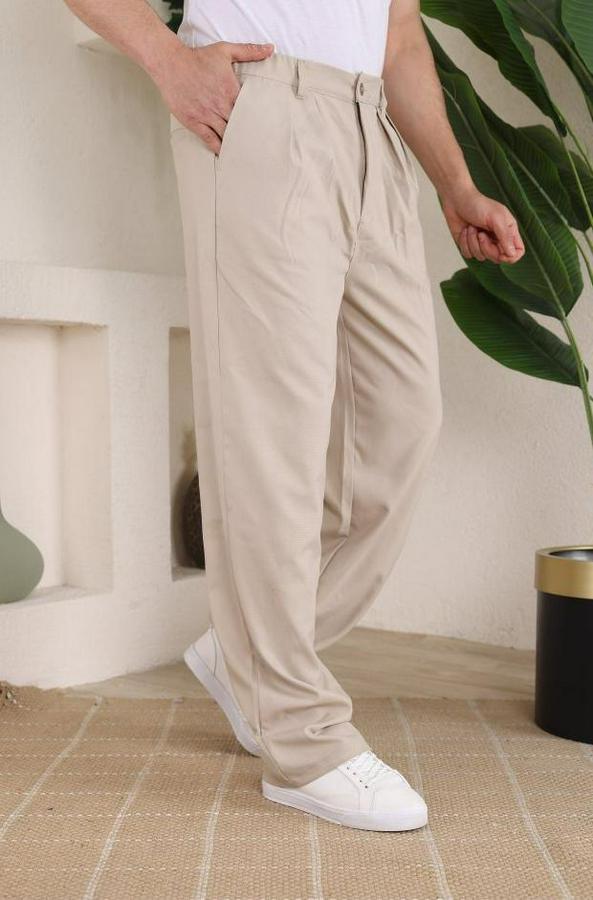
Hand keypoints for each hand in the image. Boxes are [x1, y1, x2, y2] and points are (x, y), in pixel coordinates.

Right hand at [153, 40, 273, 153]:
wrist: (170, 63)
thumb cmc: (198, 57)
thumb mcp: (225, 50)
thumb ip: (249, 51)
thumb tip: (270, 48)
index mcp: (230, 90)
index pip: (249, 111)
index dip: (256, 120)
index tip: (264, 128)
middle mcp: (220, 105)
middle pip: (239, 126)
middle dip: (247, 134)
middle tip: (257, 145)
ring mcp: (206, 115)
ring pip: (226, 135)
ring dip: (234, 143)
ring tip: (244, 153)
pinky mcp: (194, 121)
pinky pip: (209, 139)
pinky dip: (218, 148)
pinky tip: (224, 154)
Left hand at [441, 183, 524, 264]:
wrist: (456, 199)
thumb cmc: (478, 205)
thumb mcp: (496, 218)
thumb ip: (505, 236)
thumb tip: (511, 254)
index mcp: (508, 231)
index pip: (517, 252)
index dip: (510, 257)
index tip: (500, 251)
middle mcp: (497, 239)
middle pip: (498, 258)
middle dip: (486, 248)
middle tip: (481, 234)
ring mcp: (483, 243)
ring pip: (481, 257)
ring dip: (473, 242)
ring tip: (471, 228)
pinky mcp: (469, 245)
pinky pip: (468, 255)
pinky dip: (464, 243)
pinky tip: (464, 231)